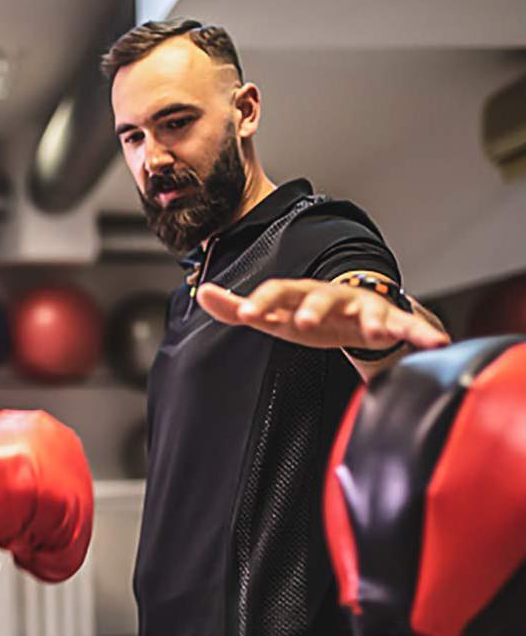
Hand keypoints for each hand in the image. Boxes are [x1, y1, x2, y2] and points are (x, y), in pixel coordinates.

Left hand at [197, 278, 448, 352]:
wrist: (349, 314)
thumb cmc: (303, 314)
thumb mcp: (270, 314)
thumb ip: (236, 307)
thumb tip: (203, 293)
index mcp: (297, 295)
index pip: (276, 292)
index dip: (261, 300)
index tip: (245, 312)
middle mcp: (329, 296)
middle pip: (320, 296)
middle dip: (312, 307)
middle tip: (302, 321)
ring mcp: (359, 306)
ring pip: (366, 307)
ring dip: (370, 317)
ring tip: (372, 330)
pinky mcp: (387, 319)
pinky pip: (405, 325)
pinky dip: (419, 333)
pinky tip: (433, 342)